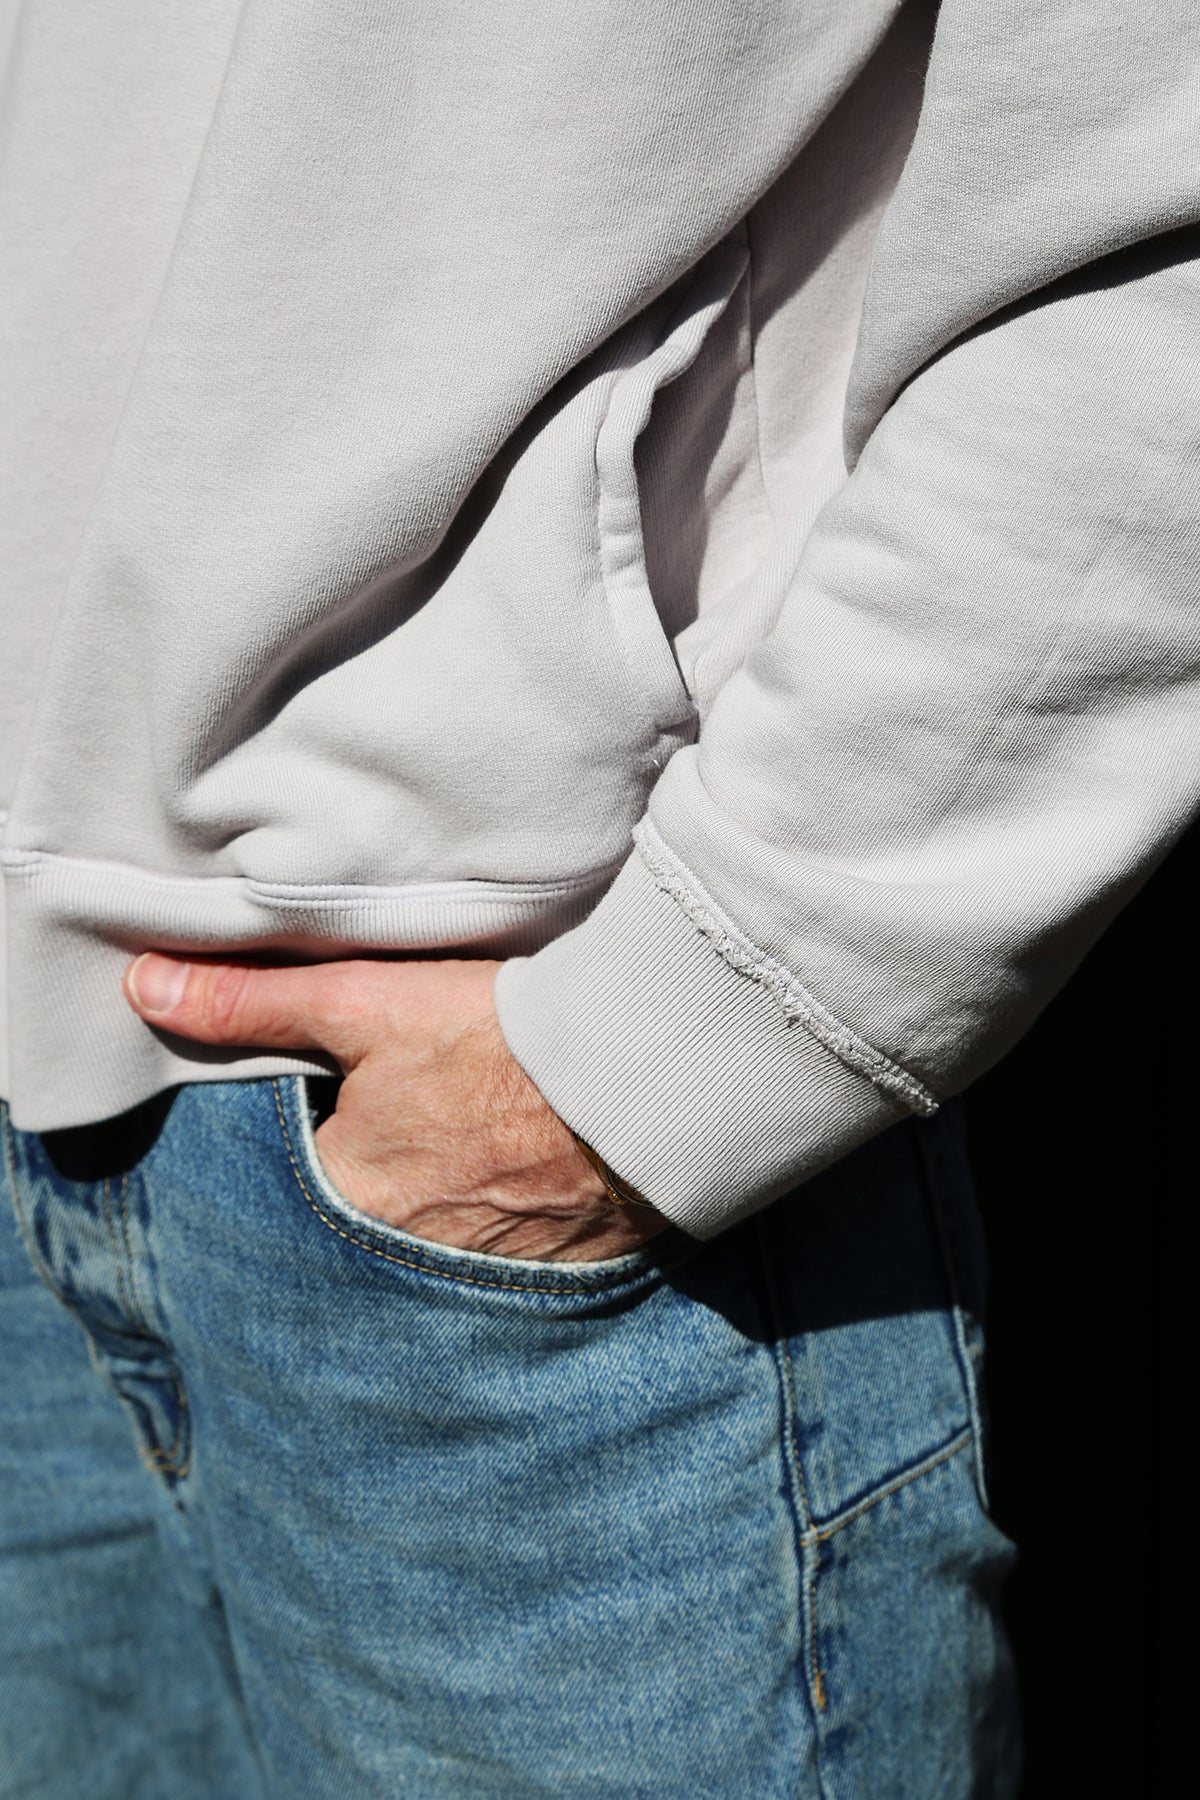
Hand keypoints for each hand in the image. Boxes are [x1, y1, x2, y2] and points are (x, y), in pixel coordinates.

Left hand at [122, 953, 668, 1262]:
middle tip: (421, 1119)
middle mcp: (405, 1256)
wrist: (646, 1083)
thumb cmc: (498, 1041)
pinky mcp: (556, 1270)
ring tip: (476, 1139)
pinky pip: (507, 1253)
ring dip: (445, 1198)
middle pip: (365, 1212)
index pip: (292, 1172)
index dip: (317, 1124)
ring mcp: (486, 1272)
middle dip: (381, 1173)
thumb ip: (251, 1003)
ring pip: (434, 1236)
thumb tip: (141, 987)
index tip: (352, 1095)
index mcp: (347, 1198)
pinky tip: (532, 1170)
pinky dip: (509, 1218)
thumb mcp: (364, 1005)